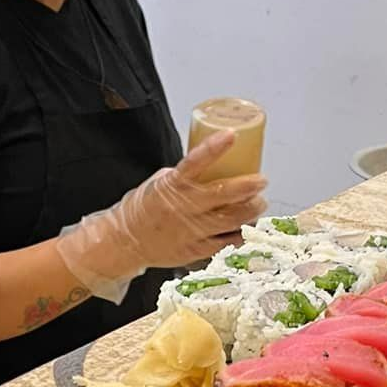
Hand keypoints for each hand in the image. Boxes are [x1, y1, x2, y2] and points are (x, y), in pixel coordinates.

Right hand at [56, 131, 267, 301]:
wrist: (125, 241)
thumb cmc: (142, 209)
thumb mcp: (159, 183)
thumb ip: (184, 176)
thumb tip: (210, 167)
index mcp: (171, 186)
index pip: (196, 162)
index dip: (215, 147)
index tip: (232, 136)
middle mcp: (183, 207)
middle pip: (223, 194)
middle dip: (248, 186)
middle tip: (261, 180)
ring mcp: (191, 230)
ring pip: (230, 219)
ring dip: (250, 210)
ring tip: (259, 203)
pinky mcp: (195, 250)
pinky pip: (224, 242)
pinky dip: (239, 233)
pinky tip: (246, 226)